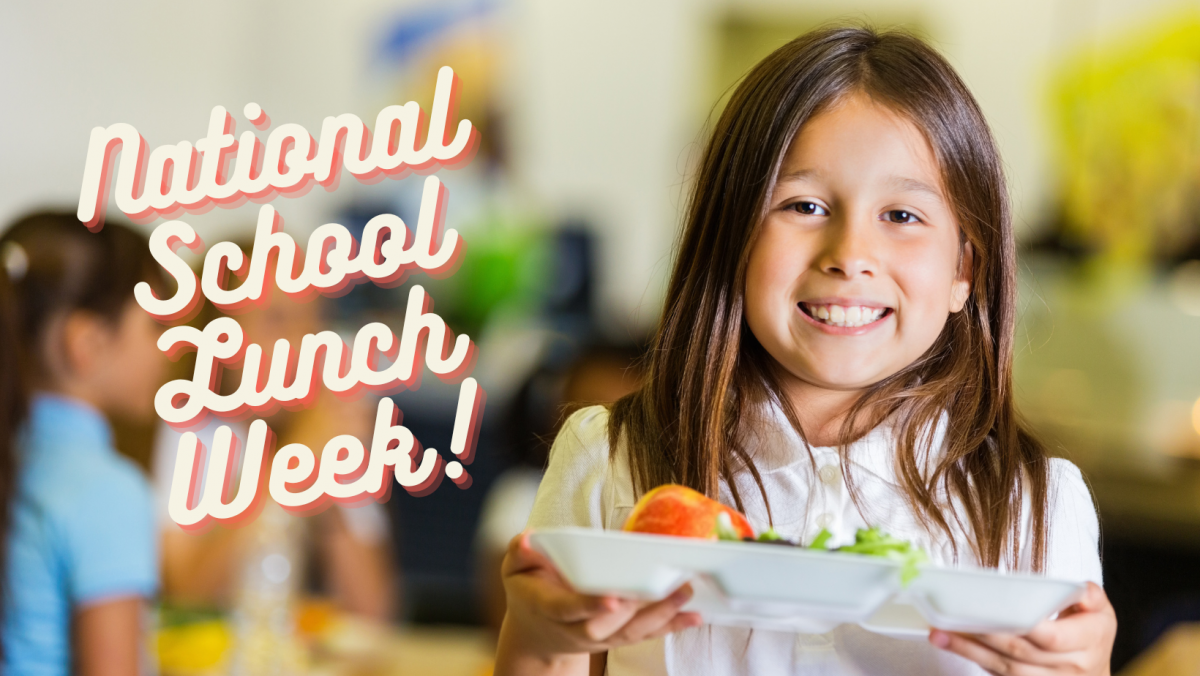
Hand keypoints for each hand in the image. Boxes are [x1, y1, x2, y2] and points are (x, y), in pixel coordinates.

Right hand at [499, 531, 702, 660]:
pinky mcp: (617, 638)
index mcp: (550, 608)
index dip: (591, 605)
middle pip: (608, 624)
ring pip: (632, 631)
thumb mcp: (513, 570)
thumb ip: (519, 553)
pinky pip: (646, 635)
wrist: (536, 635)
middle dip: (637, 608)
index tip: (613, 598)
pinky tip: (695, 616)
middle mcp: (577, 628)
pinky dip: (672, 626)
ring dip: (662, 615)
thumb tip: (527, 539)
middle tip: (665, 586)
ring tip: (686, 593)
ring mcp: (599, 637)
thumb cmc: (529, 592)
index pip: (570, 608)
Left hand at [929, 581, 1115, 674]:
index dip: (1022, 626)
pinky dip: (977, 661)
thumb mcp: (1100, 611)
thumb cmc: (1091, 634)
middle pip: (1019, 652)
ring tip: (940, 634)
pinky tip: (954, 646)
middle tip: (950, 618)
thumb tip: (1077, 588)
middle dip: (982, 635)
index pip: (1050, 637)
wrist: (1094, 673)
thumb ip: (1089, 595)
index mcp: (1087, 642)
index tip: (994, 611)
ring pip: (1005, 668)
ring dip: (969, 651)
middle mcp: (1069, 667)